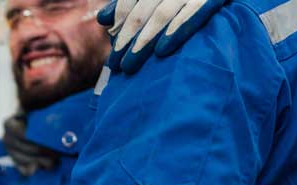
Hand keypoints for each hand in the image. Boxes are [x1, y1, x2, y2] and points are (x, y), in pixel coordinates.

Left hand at [98, 0, 229, 72]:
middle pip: (143, 10)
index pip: (131, 0)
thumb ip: (131, 3)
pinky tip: (161, 51)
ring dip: (144, 41)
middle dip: (127, 38)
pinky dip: (176, 31)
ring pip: (162, 14)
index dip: (120, 24)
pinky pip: (192, 14)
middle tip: (116, 65)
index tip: (113, 51)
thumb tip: (103, 19)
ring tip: (130, 65)